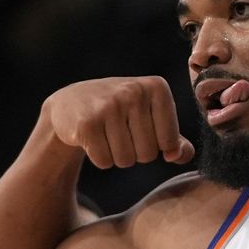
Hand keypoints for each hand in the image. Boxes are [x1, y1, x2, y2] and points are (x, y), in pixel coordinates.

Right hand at [43, 76, 194, 168]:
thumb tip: (176, 156)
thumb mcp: (154, 118)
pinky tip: (93, 139)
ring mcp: (109, 106)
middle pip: (148, 154)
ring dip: (117, 156)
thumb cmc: (123, 113)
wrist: (72, 102)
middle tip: (121, 132)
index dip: (157, 144)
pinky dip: (100, 158)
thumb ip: (176, 141)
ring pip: (126, 160)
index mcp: (157, 87)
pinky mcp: (87, 123)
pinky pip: (104, 162)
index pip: (170, 141)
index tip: (142, 127)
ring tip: (108, 134)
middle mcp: (134, 91)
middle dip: (136, 152)